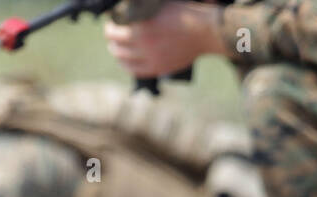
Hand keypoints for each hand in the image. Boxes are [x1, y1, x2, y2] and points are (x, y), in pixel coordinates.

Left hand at [103, 2, 228, 77]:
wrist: (207, 30)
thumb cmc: (186, 11)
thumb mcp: (161, 4)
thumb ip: (142, 7)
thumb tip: (125, 6)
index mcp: (143, 26)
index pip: (113, 29)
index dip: (110, 24)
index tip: (111, 20)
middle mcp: (144, 44)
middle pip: (115, 45)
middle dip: (111, 37)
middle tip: (112, 32)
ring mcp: (150, 58)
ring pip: (122, 58)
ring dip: (116, 51)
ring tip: (116, 45)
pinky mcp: (158, 67)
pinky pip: (134, 70)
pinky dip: (126, 64)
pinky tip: (124, 60)